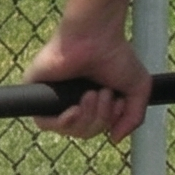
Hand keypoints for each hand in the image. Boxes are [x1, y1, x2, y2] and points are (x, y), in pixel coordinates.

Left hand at [23, 25, 151, 142]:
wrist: (96, 35)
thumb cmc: (116, 54)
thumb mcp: (138, 90)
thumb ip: (133, 119)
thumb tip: (114, 139)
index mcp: (90, 100)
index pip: (95, 128)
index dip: (109, 122)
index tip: (119, 102)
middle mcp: (70, 99)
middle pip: (83, 132)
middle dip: (100, 119)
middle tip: (105, 94)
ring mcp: (53, 96)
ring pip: (67, 129)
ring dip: (86, 118)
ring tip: (93, 93)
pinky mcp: (37, 90)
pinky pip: (44, 122)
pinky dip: (63, 122)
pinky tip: (74, 109)